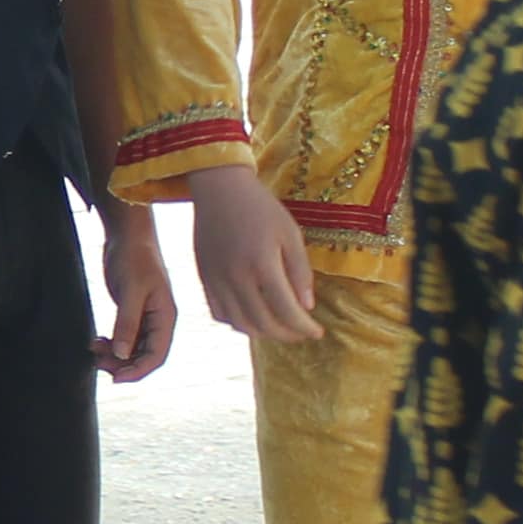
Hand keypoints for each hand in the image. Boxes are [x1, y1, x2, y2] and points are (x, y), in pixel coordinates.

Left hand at [93, 204, 176, 381]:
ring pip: (132, 349)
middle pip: (144, 356)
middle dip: (123, 364)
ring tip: (94, 349)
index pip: (157, 355)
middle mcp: (158, 320)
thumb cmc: (135, 257)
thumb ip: (127, 323)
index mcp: (166, 317)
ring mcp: (145, 317)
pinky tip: (97, 340)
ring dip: (115, 355)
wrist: (127, 234)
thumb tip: (122, 354)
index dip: (138, 371)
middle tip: (99, 363)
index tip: (116, 378)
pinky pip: (124, 337)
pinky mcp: (131, 312)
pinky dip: (111, 343)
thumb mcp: (131, 290)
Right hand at [186, 165, 320, 342]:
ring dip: (263, 333)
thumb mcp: (290, 233)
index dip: (305, 327)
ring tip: (280, 328)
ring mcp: (217, 281)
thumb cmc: (260, 207)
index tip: (318, 332)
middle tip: (302, 332)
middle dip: (287, 334)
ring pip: (240, 324)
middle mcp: (236, 278)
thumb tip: (307, 307)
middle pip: (263, 324)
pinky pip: (220, 313)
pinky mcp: (204, 279)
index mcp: (262, 264)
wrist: (218, 189)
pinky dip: (238, 323)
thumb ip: (300, 271)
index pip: (287, 311)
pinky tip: (253, 317)